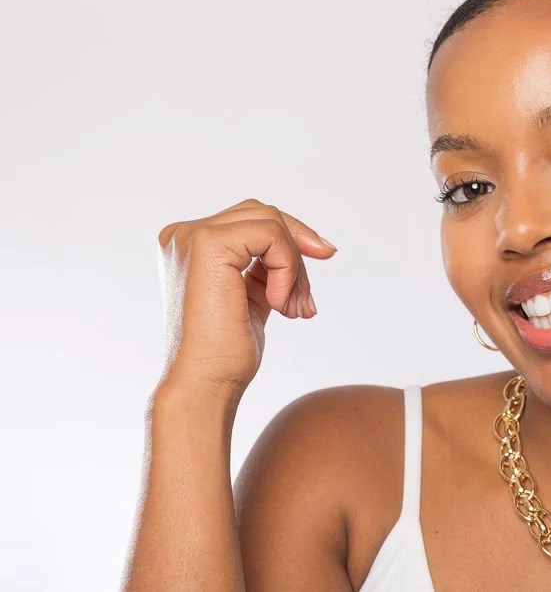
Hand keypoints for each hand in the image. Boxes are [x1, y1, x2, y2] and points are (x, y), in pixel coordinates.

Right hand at [156, 198, 336, 402]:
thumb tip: (313, 243)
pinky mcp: (207, 244)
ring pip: (270, 222)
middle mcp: (184, 234)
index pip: (252, 220)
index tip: (321, 263)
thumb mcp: (252, 294)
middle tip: (309, 297)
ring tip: (294, 309)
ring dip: (295, 267)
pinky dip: (287, 269)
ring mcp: (192, 236)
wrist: (206, 382)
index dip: (291, 241)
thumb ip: (266, 265)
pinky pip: (271, 235)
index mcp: (189, 245)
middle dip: (298, 250)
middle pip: (263, 214)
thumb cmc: (227, 350)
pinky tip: (278, 304)